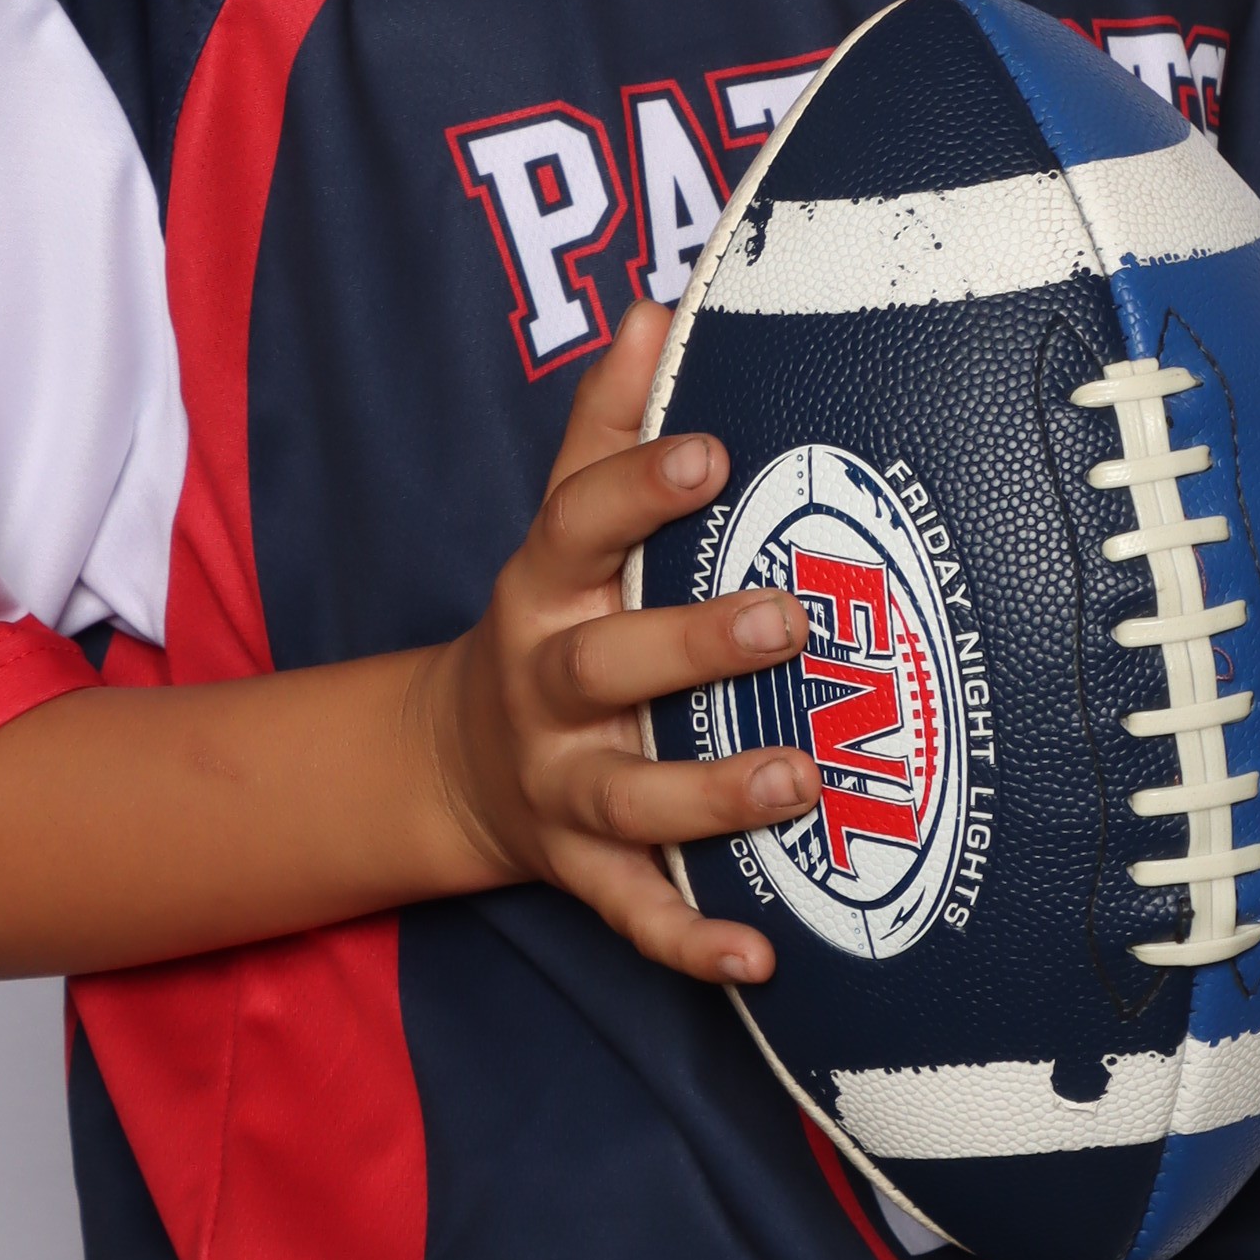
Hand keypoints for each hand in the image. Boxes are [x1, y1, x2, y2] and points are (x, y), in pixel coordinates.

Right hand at [417, 303, 819, 986]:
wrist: (458, 762)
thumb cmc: (553, 616)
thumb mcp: (561, 524)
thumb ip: (604, 424)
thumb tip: (656, 304)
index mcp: (544, 589)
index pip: (579, 525)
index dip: (638, 488)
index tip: (712, 451)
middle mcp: (547, 689)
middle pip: (605, 665)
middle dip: (695, 644)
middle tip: (791, 618)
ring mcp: (562, 787)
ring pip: (629, 798)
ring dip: (711, 795)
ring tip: (801, 781)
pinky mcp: (581, 872)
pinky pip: (637, 914)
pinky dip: (693, 940)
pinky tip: (763, 955)